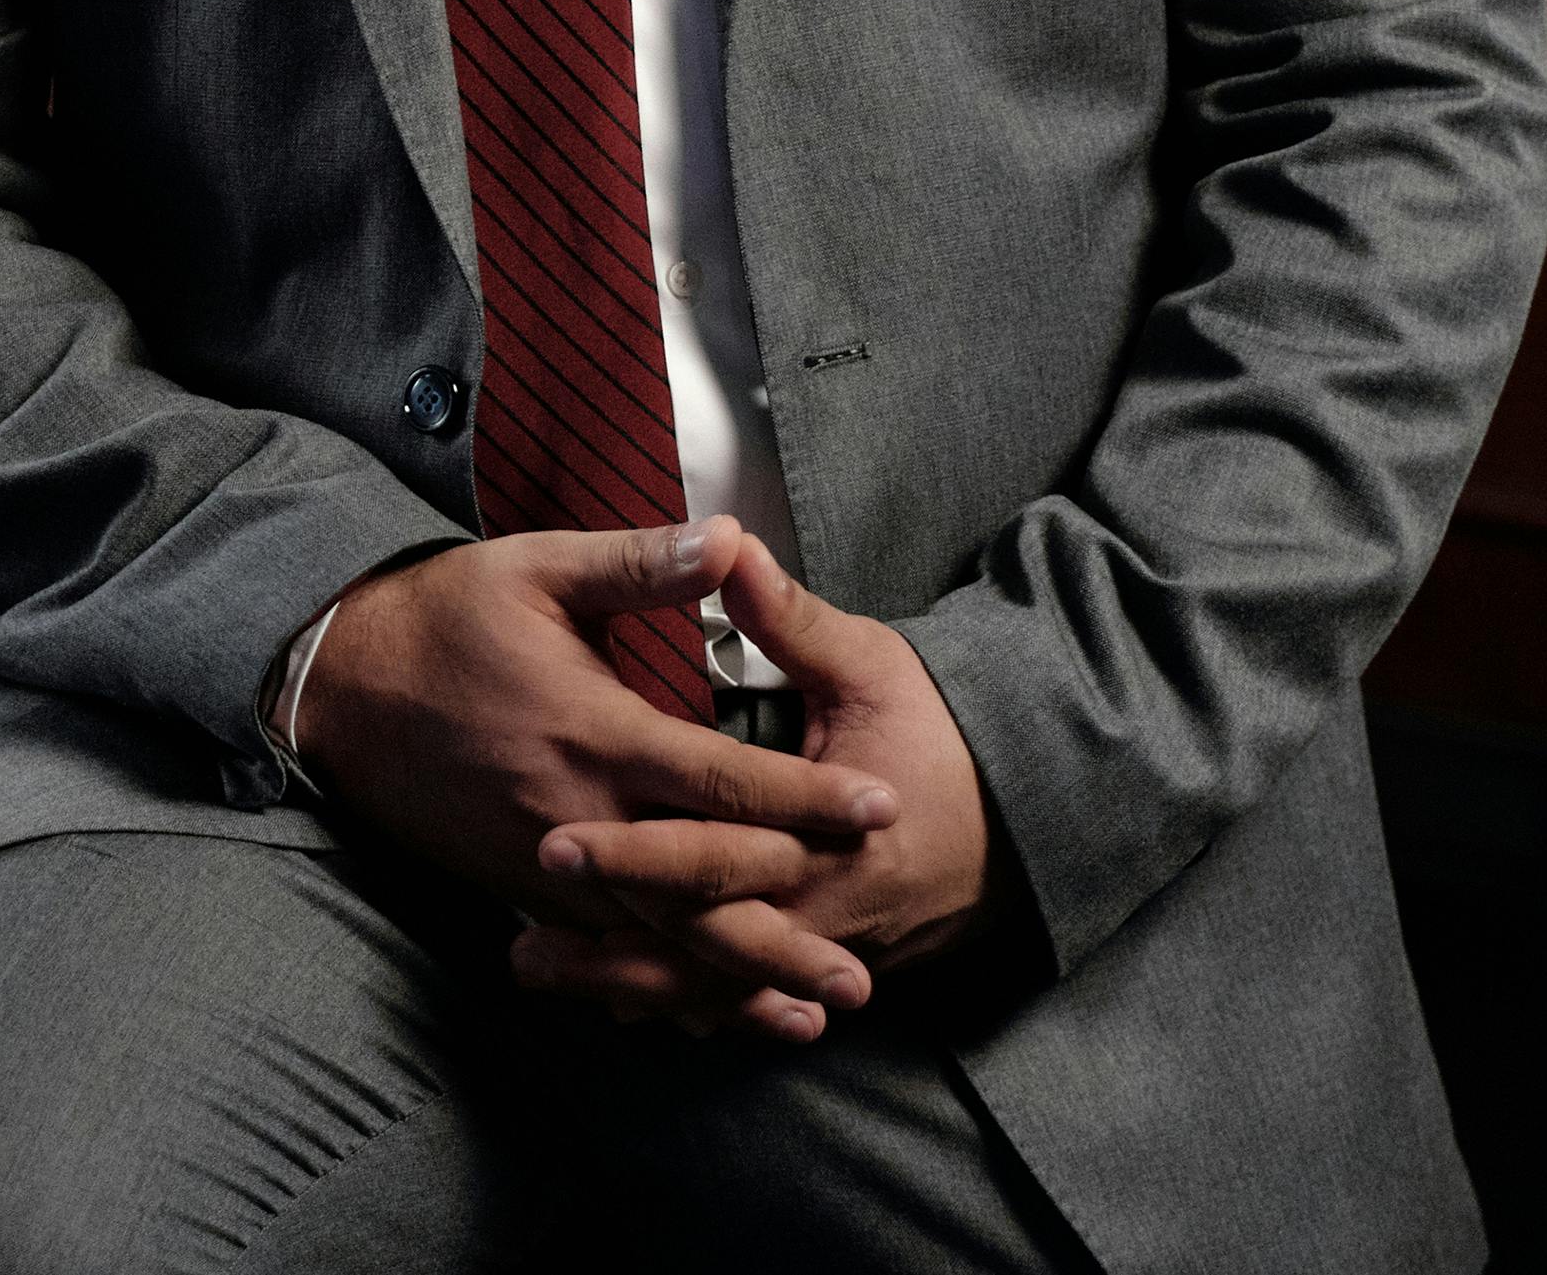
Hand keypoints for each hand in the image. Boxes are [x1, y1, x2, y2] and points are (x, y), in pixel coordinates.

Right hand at [287, 518, 902, 1042]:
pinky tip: (710, 1008)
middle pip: (703, 889)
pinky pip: (606, 943)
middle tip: (863, 972)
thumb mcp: (536, 568)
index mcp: (597, 730)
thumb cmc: (443, 616)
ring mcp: (547, 861)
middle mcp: (580, 813)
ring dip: (736, 977)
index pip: (725, 780)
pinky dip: (664, 980)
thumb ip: (638, 566)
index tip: (881, 811)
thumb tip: (731, 539)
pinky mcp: (520, 884)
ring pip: (657, 935)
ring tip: (810, 1012)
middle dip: (787, 932)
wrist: (341, 685)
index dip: (808, 799)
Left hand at [508, 531, 994, 1034]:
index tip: (552, 841)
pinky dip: (679, 1001)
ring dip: (627, 985)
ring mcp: (829, 950)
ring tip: (536, 970)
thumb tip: (726, 546)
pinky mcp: (828, 964)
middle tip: (516, 943)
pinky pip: (743, 997)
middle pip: (698, 944)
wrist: (1030, 813)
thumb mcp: (872, 665)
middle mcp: (826, 911)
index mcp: (830, 838)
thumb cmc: (944, 730)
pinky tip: (614, 999)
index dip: (631, 855)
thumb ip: (790, 619)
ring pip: (713, 988)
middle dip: (607, 945)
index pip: (712, 855)